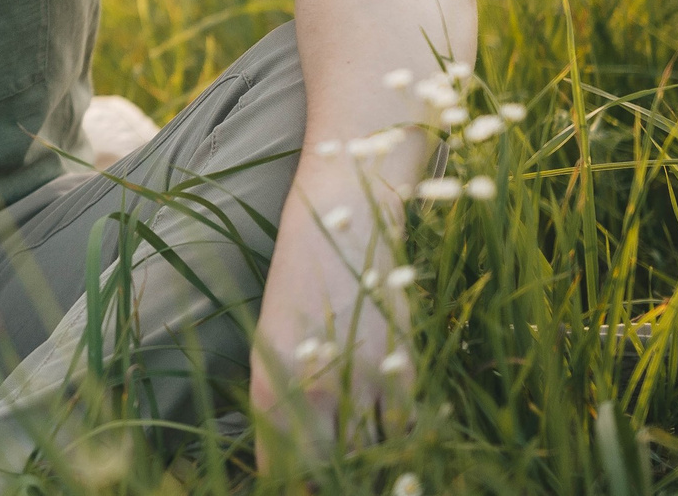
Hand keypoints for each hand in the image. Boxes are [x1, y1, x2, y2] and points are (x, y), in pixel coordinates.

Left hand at [250, 171, 414, 467]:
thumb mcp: (275, 332)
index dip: (292, 485)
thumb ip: (283, 395)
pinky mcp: (404, 365)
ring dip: (369, 463)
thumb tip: (289, 454)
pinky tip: (395, 438)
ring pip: (371, 454)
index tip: (298, 489)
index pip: (282, 466)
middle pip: (328, 471)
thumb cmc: (301, 269)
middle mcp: (315, 386)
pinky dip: (403, 439)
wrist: (347, 209)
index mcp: (271, 378)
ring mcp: (363, 378)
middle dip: (329, 481)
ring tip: (365, 460)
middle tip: (329, 479)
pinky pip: (406, 428)